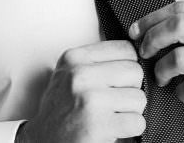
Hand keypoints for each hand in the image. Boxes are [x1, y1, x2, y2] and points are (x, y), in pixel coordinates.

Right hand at [17, 40, 145, 142]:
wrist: (44, 140)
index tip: (118, 80)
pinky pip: (137, 122)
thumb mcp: (70, 73)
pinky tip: (113, 128)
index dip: (128, 67)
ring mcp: (89, 99)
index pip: (126, 49)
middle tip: (114, 101)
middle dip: (131, 89)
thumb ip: (98, 61)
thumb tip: (139, 54)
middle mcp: (80, 74)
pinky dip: (130, 130)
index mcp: (75, 58)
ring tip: (111, 115)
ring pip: (139, 98)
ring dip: (131, 112)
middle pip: (135, 72)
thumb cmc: (61, 109)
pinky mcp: (98, 124)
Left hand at [131, 1, 183, 140]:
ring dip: (162, 70)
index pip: (180, 8)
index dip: (152, 19)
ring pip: (180, 57)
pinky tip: (182, 92)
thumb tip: (150, 27)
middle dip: (152, 40)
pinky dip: (180, 91)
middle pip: (177, 26)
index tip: (136, 31)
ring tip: (162, 77)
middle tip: (144, 53)